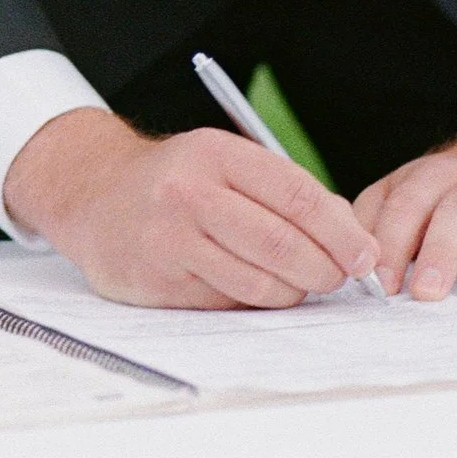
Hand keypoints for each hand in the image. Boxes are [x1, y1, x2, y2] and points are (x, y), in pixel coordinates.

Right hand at [3, 109, 380, 309]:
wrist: (93, 196)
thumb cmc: (175, 181)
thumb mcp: (223, 163)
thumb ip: (284, 192)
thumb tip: (351, 239)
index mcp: (214, 154)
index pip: (296, 194)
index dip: (340, 231)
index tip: (363, 254)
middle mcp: (187, 193)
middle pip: (281, 244)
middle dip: (324, 270)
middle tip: (337, 278)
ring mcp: (168, 240)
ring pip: (258, 283)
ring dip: (291, 291)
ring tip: (295, 282)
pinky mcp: (156, 282)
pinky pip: (226, 303)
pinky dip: (250, 300)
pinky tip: (247, 284)